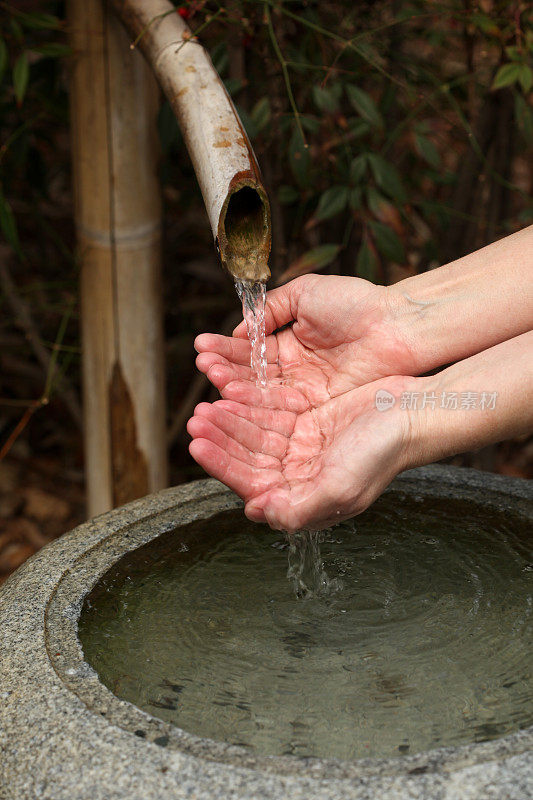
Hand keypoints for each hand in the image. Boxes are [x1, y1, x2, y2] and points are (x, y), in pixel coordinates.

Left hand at [188, 375, 413, 529]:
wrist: (412, 413)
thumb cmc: (382, 454)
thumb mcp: (340, 487)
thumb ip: (298, 509)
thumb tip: (258, 513)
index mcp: (303, 499)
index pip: (252, 485)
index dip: (222, 466)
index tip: (197, 446)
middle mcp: (299, 476)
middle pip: (248, 458)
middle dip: (220, 440)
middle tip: (195, 419)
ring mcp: (302, 447)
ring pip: (255, 435)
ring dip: (231, 420)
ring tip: (206, 404)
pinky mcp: (308, 421)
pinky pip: (270, 413)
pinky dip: (250, 404)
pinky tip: (231, 392)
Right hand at [194, 274, 413, 405]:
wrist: (397, 326)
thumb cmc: (358, 303)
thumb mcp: (306, 294)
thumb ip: (271, 308)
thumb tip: (241, 329)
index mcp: (290, 343)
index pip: (251, 350)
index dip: (226, 348)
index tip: (202, 346)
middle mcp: (294, 370)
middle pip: (251, 373)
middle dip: (224, 367)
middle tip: (202, 363)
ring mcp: (305, 391)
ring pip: (261, 392)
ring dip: (233, 385)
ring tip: (211, 376)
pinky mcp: (317, 408)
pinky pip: (281, 407)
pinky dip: (256, 402)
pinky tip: (234, 394)